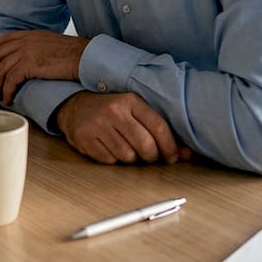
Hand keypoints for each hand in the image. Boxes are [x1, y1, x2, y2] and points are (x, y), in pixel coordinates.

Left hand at [0, 30, 89, 104]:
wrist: (83, 56)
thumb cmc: (74, 53)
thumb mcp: (52, 43)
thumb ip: (39, 46)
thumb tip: (35, 58)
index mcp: (30, 35)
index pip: (5, 38)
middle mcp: (24, 42)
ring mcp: (25, 52)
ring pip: (2, 70)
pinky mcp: (28, 65)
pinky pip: (10, 80)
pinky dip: (7, 91)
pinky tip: (8, 99)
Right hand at [55, 91, 191, 164]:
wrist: (75, 106)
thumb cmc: (112, 111)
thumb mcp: (135, 112)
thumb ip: (160, 131)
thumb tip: (186, 155)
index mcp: (130, 100)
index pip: (158, 127)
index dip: (170, 147)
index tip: (173, 157)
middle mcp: (113, 111)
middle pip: (145, 145)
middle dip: (151, 157)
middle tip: (149, 157)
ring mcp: (97, 125)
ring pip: (127, 156)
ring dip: (131, 159)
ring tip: (126, 148)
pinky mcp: (84, 138)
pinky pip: (109, 161)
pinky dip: (113, 160)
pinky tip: (110, 149)